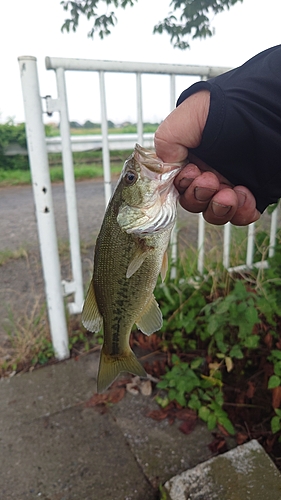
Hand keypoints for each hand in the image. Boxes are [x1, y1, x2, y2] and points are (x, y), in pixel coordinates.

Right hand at [154, 91, 259, 225]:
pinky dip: (240, 213)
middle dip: (198, 197)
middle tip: (210, 181)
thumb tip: (165, 168)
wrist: (261, 108)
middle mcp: (210, 171)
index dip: (182, 186)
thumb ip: (165, 146)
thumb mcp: (180, 123)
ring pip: (215, 212)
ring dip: (217, 209)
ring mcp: (231, 183)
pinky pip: (241, 215)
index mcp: (191, 158)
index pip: (178, 187)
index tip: (191, 173)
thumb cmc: (220, 109)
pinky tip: (243, 195)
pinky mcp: (253, 192)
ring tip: (228, 195)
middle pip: (194, 202)